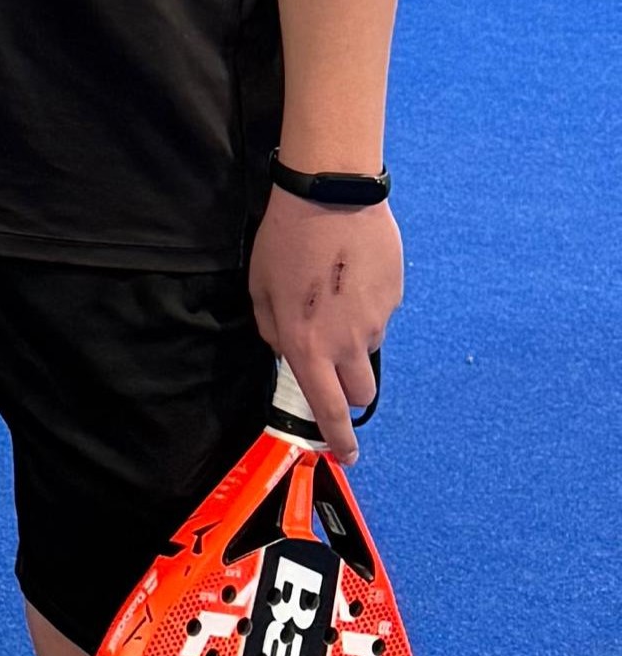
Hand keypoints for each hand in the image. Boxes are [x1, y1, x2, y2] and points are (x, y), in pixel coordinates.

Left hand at [249, 185, 403, 458]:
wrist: (332, 198)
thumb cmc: (285, 242)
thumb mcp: (260, 289)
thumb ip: (271, 330)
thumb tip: (287, 351)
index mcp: (307, 345)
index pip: (328, 408)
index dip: (338, 438)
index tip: (345, 456)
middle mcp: (347, 342)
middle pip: (360, 392)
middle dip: (348, 391)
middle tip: (332, 367)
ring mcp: (376, 321)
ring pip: (369, 352)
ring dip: (353, 343)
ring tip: (332, 300)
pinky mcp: (395, 298)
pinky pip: (380, 318)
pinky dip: (364, 310)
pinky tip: (348, 278)